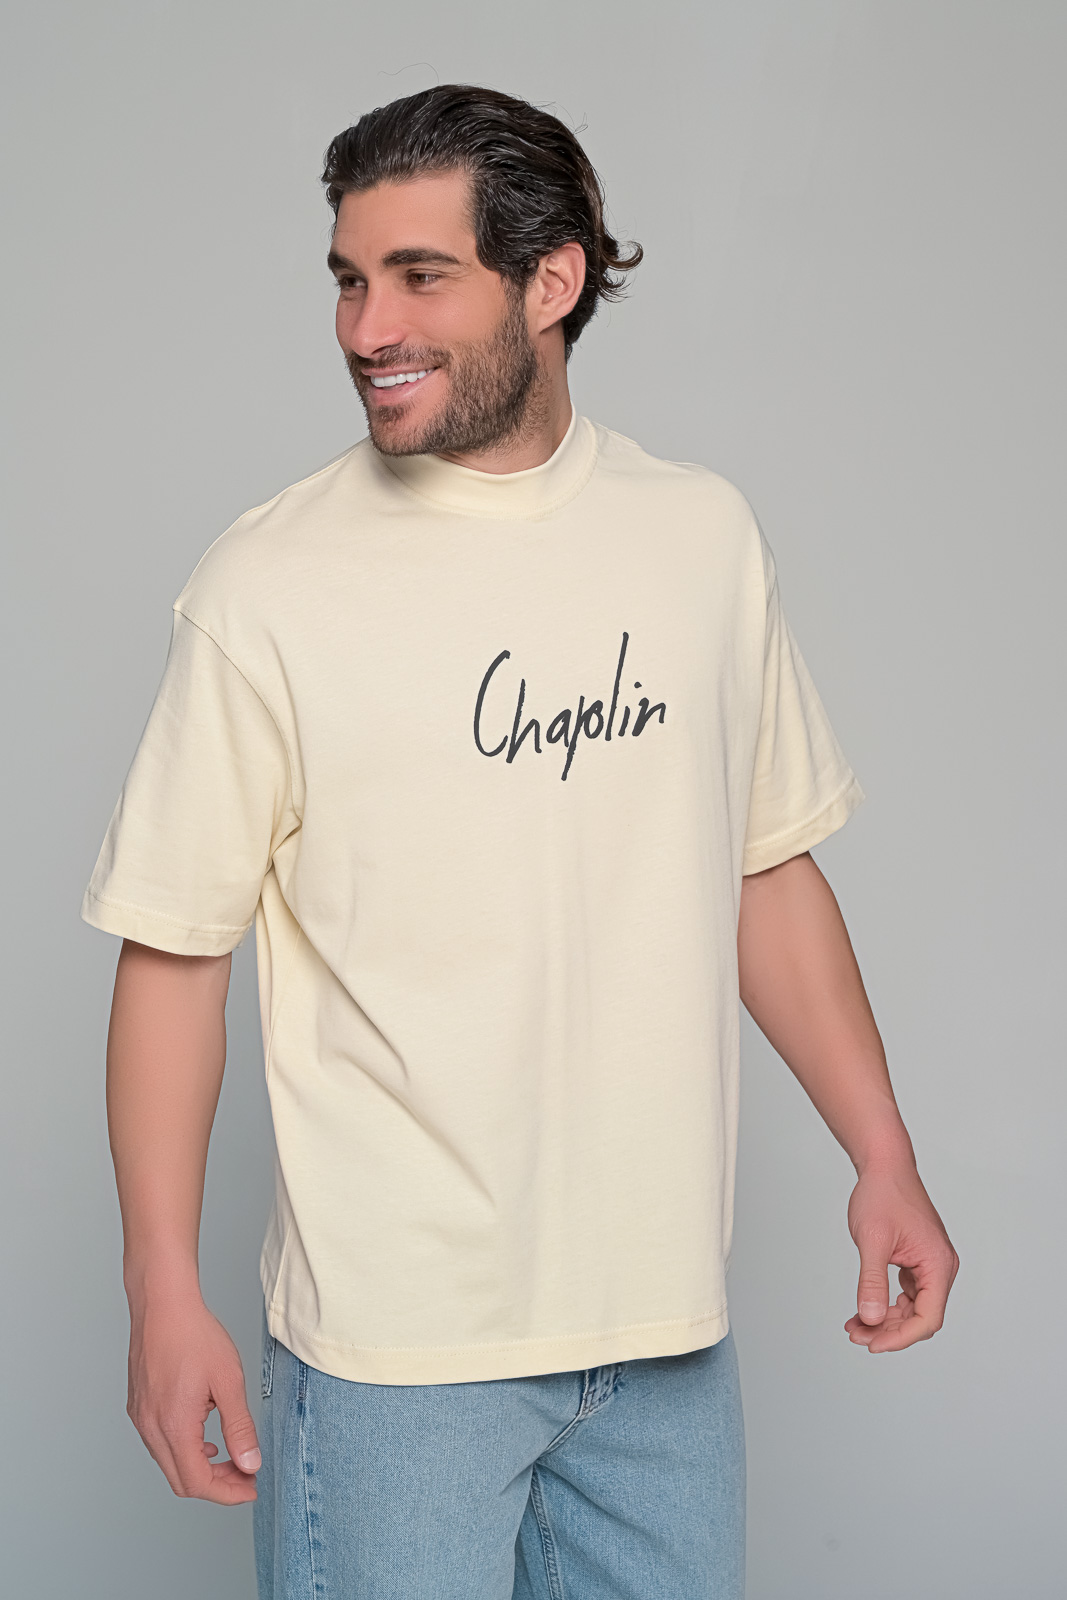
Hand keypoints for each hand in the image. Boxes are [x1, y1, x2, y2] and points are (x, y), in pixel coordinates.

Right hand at [125, 1289, 260, 1502]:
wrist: (163, 1305)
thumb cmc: (194, 1335)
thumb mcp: (229, 1381)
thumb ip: (240, 1427)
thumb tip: (250, 1463)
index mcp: (173, 1426)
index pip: (198, 1483)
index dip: (227, 1493)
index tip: (251, 1487)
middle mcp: (151, 1428)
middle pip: (181, 1480)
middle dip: (216, 1484)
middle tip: (244, 1474)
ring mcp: (141, 1418)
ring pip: (169, 1463)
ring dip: (199, 1467)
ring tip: (229, 1454)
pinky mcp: (138, 1407)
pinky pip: (160, 1443)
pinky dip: (184, 1449)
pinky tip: (204, 1434)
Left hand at [844, 1162, 958, 1352]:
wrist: (884, 1165)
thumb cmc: (882, 1194)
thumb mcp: (872, 1240)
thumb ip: (872, 1282)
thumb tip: (870, 1319)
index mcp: (938, 1264)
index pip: (928, 1318)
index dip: (900, 1338)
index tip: (872, 1344)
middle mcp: (940, 1267)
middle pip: (920, 1317)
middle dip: (888, 1331)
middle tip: (856, 1336)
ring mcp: (930, 1265)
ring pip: (912, 1308)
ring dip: (885, 1320)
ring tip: (854, 1326)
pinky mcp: (917, 1261)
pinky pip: (906, 1293)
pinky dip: (885, 1303)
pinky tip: (864, 1309)